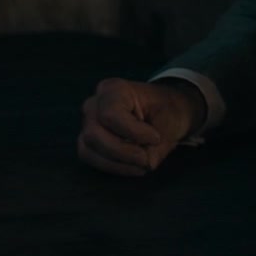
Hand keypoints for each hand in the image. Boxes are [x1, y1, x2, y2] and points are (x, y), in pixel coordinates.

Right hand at [76, 78, 203, 175]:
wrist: (162, 110)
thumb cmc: (164, 111)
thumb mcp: (168, 124)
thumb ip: (157, 145)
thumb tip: (147, 164)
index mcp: (114, 89)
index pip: (110, 114)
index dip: (133, 132)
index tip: (155, 139)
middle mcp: (94, 103)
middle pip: (94, 133)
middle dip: (123, 151)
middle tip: (147, 158)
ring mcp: (87, 122)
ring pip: (88, 148)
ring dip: (117, 162)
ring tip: (142, 164)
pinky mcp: (87, 140)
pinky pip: (89, 156)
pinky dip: (112, 166)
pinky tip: (132, 167)